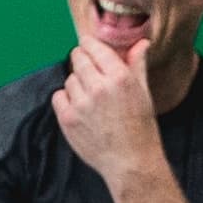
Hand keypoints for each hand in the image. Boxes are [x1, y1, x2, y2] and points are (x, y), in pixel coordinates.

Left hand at [51, 39, 162, 181]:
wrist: (130, 160)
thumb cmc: (140, 126)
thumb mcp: (143, 92)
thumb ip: (137, 65)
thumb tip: (141, 42)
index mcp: (120, 77)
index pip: (95, 47)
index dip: (89, 44)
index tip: (86, 44)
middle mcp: (98, 87)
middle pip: (78, 59)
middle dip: (82, 59)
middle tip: (87, 67)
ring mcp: (81, 103)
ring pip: (70, 79)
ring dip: (77, 83)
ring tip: (91, 97)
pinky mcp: (67, 118)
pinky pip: (58, 96)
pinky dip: (66, 99)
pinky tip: (80, 107)